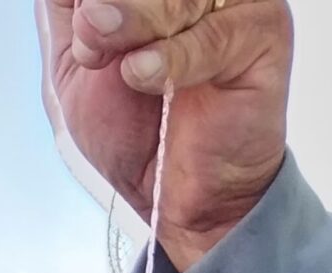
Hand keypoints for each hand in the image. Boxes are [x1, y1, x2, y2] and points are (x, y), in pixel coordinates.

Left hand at [36, 0, 291, 270]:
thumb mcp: (74, 63)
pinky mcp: (264, 32)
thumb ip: (66, 9)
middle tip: (90, 36)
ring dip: (134, 19)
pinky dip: (171, 56)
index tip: (79, 26)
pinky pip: (216, 33)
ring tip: (107, 55)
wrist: (172, 194)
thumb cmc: (134, 126)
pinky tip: (143, 75)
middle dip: (109, 3)